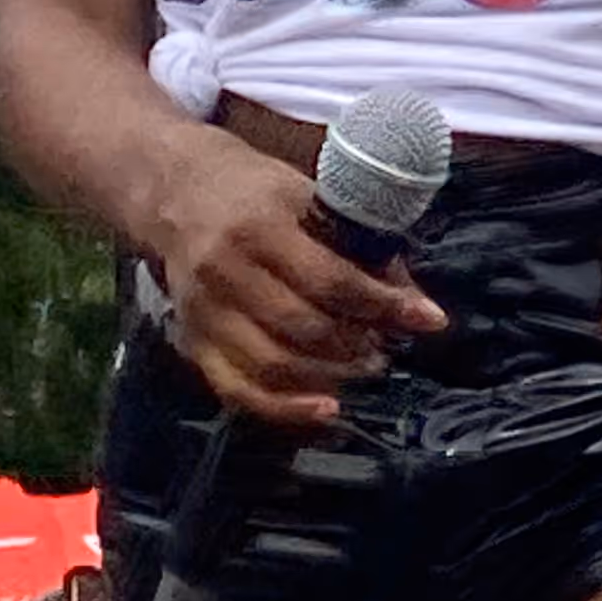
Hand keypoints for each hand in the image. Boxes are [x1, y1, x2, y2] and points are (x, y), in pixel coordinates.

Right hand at [144, 135, 447, 428]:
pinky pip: (238, 390)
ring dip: (330, 377)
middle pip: (303, 328)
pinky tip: (325, 408)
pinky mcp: (192, 340)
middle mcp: (226, 272)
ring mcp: (205, 312)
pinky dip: (284, 408)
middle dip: (358, 345)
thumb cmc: (253, 191)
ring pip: (273, 365)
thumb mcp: (306, 195)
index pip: (330, 279)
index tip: (428, 319)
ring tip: (364, 368)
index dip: (384, 305)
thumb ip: (355, 242)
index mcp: (260, 227)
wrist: (173, 193)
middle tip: (387, 347)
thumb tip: (410, 295)